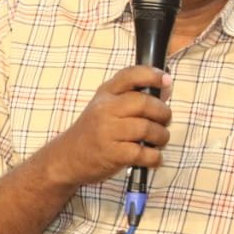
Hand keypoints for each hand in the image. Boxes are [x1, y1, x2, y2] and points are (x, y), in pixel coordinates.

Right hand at [43, 65, 173, 186]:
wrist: (66, 158)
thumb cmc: (94, 130)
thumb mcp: (107, 105)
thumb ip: (134, 95)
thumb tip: (166, 88)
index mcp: (106, 93)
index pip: (131, 75)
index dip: (153, 75)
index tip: (167, 81)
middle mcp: (105, 109)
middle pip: (144, 103)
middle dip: (163, 112)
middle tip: (165, 120)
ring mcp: (107, 132)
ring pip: (146, 128)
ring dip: (161, 136)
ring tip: (160, 139)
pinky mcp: (111, 154)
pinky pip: (142, 153)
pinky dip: (155, 157)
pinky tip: (154, 157)